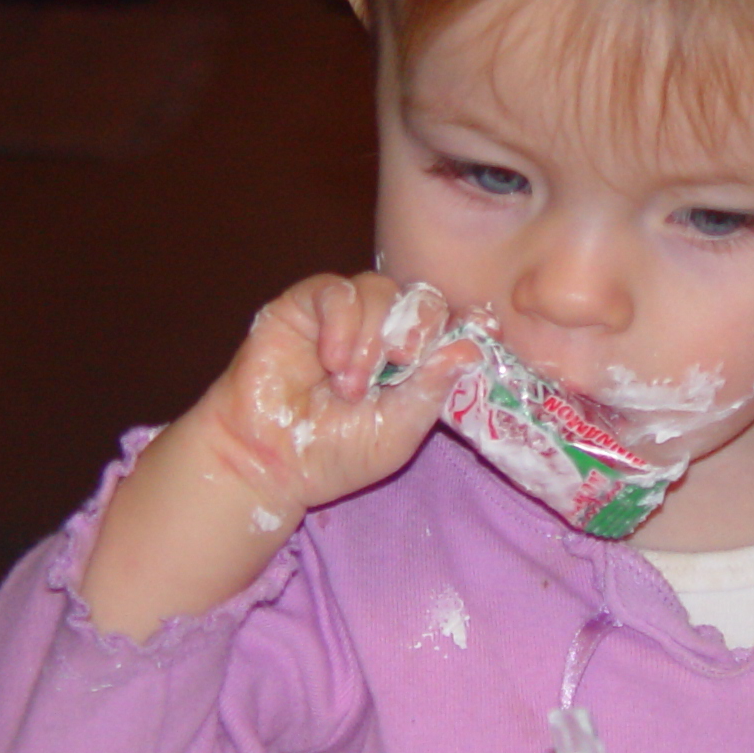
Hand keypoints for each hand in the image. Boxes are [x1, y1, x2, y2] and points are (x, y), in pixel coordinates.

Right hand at [190, 273, 470, 519]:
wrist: (268, 462)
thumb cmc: (334, 454)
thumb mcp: (396, 431)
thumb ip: (431, 390)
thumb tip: (471, 349)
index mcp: (412, 363)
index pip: (450, 325)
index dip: (469, 321)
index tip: (486, 328)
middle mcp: (383, 333)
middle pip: (421, 298)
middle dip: (418, 328)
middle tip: (401, 361)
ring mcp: (344, 318)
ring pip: (381, 289)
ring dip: (372, 336)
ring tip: (349, 384)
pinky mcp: (305, 307)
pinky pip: (337, 291)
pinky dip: (342, 322)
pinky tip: (332, 359)